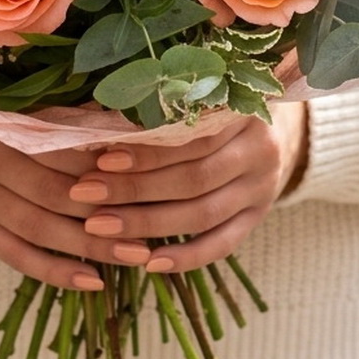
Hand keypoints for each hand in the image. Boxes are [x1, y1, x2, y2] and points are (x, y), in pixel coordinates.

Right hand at [0, 125, 158, 290]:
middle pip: (51, 193)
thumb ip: (53, 112)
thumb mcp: (7, 100)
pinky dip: (54, 271)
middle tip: (149, 224)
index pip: (56, 150)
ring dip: (89, 246)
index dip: (98, 164)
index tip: (142, 173)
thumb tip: (115, 123)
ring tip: (133, 254)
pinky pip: (15, 256)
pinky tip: (90, 280)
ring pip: (38, 230)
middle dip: (102, 211)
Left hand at [65, 102, 307, 274]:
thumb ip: (156, 107)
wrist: (272, 125)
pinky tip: (149, 263)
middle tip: (85, 195)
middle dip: (135, 190)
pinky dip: (186, 257)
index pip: (189, 137)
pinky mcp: (259, 216)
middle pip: (193, 178)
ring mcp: (263, 187)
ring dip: (149, 224)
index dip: (145, 152)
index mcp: (241, 109)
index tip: (100, 161)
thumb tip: (93, 123)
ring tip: (101, 226)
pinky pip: (222, 244)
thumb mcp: (196, 95)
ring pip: (203, 214)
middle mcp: (259, 149)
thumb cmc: (215, 103)